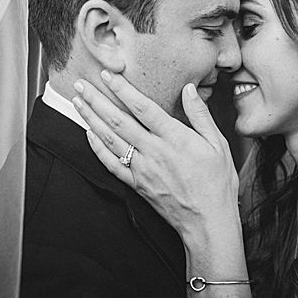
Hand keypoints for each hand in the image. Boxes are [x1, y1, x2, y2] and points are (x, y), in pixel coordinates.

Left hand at [73, 71, 239, 239]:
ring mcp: (142, 169)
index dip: (123, 89)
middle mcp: (155, 152)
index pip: (143, 108)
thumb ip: (201, 115)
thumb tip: (189, 89)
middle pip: (119, 121)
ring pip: (110, 140)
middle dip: (98, 100)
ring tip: (78, 103)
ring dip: (91, 119)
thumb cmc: (217, 184)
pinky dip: (97, 148)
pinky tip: (88, 134)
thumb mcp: (218, 145)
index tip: (108, 75)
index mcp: (175, 139)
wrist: (208, 223)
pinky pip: (111, 164)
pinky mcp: (137, 185)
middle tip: (82, 84)